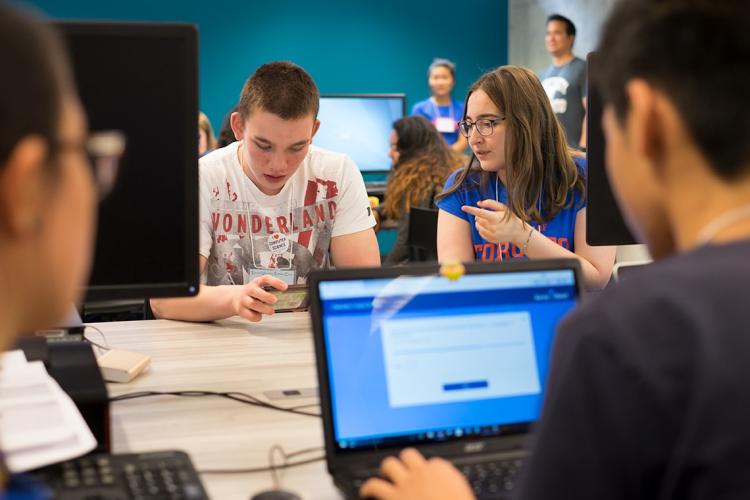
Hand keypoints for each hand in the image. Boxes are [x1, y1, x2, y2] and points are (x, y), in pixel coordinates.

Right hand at [230, 275, 287, 321]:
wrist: (235, 297)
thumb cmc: (253, 293)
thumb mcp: (260, 287)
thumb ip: (271, 290)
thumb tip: (286, 296)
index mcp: (257, 282)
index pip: (266, 279)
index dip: (276, 282)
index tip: (285, 287)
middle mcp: (249, 290)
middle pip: (256, 292)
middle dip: (266, 296)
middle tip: (275, 300)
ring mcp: (244, 300)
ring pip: (253, 304)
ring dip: (264, 309)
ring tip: (271, 311)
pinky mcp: (241, 310)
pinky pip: (250, 315)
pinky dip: (256, 317)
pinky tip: (260, 315)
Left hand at [359, 448, 473, 499]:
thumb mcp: (463, 491)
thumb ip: (452, 484)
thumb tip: (447, 485)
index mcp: (441, 469)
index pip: (432, 461)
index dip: (427, 471)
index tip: (426, 479)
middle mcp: (422, 471)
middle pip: (408, 455)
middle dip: (404, 462)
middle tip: (403, 470)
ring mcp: (406, 483)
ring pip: (389, 464)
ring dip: (386, 470)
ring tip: (384, 476)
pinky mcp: (393, 496)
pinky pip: (374, 485)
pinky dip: (367, 488)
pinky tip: (366, 493)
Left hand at [461, 200, 526, 244]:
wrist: (518, 232)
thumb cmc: (510, 218)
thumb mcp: (503, 208)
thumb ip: (491, 203)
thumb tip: (479, 203)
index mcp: (494, 217)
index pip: (479, 212)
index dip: (470, 209)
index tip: (463, 207)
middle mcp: (491, 227)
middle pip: (477, 219)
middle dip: (479, 215)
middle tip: (487, 214)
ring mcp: (490, 234)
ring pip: (478, 226)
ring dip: (479, 222)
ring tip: (488, 221)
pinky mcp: (490, 239)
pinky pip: (481, 233)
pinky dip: (482, 229)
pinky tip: (489, 227)